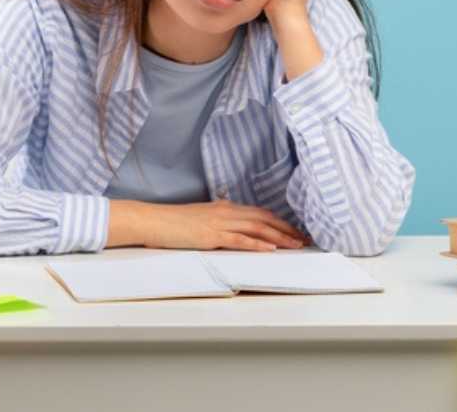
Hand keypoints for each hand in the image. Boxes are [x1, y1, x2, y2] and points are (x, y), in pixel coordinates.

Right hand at [113, 199, 309, 251]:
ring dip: (279, 237)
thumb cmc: (173, 222)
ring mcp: (219, 223)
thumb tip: (230, 227)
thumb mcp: (200, 218)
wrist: (153, 220)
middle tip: (304, 239)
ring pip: (257, 228)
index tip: (294, 230)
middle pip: (263, 219)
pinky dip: (257, 244)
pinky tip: (270, 249)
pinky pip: (239, 240)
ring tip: (295, 245)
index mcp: (224, 208)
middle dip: (286, 229)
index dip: (279, 221)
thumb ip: (217, 220)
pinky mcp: (211, 236)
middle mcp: (226, 212)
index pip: (259, 212)